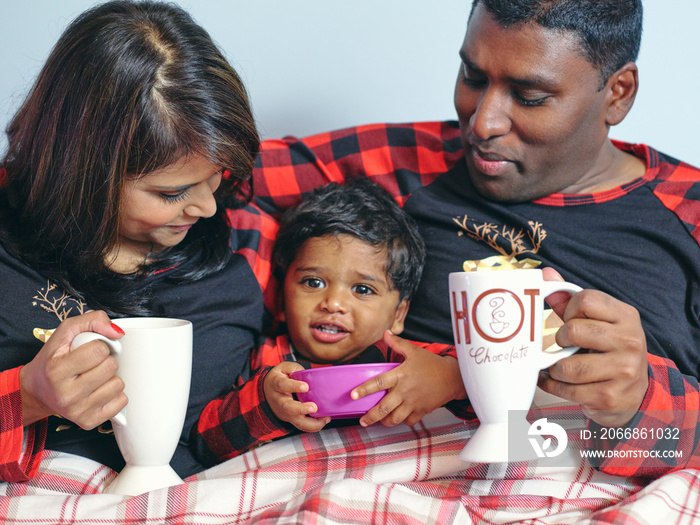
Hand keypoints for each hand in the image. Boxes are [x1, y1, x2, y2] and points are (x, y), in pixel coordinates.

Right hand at [19, 311, 126, 428]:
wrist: (37, 391)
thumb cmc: (53, 359)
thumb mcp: (65, 332)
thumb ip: (92, 320)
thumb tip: (117, 332)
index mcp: (56, 370)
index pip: (99, 350)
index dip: (99, 346)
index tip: (89, 350)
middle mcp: (65, 394)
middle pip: (110, 367)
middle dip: (106, 361)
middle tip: (92, 364)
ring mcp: (77, 411)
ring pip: (118, 385)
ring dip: (111, 377)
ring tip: (95, 377)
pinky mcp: (88, 422)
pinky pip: (121, 403)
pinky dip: (115, 394)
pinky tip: (100, 390)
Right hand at [263, 361, 330, 431]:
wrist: (266, 391)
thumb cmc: (279, 377)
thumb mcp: (285, 368)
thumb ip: (297, 370)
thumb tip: (310, 375)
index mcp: (276, 384)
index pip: (283, 385)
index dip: (294, 386)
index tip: (305, 386)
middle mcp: (279, 400)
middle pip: (288, 407)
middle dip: (302, 409)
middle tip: (314, 407)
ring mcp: (284, 412)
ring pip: (295, 421)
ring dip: (311, 423)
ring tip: (325, 418)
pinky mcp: (290, 419)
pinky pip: (301, 426)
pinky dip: (313, 426)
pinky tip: (324, 421)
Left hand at [351, 331, 466, 427]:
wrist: (453, 378)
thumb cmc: (432, 364)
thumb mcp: (414, 351)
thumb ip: (397, 343)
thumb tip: (386, 333)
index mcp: (401, 375)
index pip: (379, 383)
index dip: (365, 390)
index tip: (353, 395)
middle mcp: (405, 391)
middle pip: (384, 407)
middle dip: (371, 416)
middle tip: (362, 420)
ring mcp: (413, 403)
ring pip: (394, 418)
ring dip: (384, 421)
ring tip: (377, 421)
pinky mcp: (421, 411)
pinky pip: (408, 421)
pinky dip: (401, 421)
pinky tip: (397, 418)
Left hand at [538, 268, 648, 426]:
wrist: (634, 394)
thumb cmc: (607, 350)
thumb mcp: (597, 322)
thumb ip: (569, 300)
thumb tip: (546, 274)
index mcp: (627, 316)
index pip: (586, 300)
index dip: (569, 309)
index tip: (569, 319)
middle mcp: (629, 341)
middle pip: (573, 331)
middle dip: (560, 339)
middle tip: (564, 345)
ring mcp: (622, 371)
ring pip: (566, 366)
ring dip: (555, 368)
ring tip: (559, 366)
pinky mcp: (609, 397)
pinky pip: (566, 390)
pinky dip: (553, 385)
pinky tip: (555, 381)